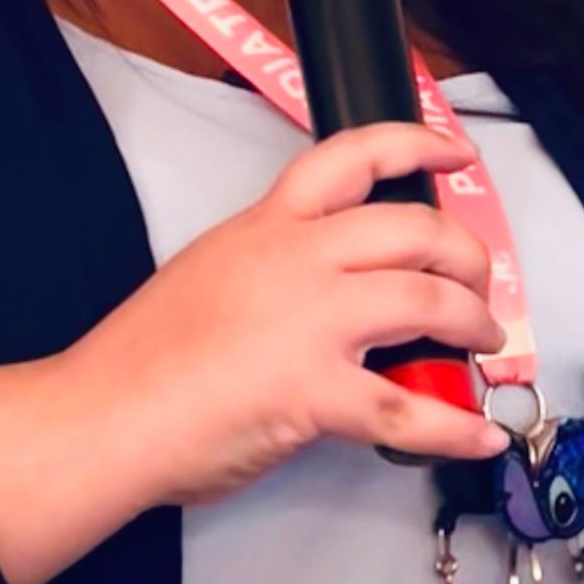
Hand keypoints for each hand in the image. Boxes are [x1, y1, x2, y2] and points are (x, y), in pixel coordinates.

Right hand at [0, 122, 505, 583]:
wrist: (100, 415)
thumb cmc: (142, 359)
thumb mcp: (211, 274)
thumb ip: (274, 270)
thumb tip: (326, 295)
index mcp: (266, 227)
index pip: (352, 158)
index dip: (417, 146)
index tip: (456, 154)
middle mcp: (296, 260)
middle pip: (415, 231)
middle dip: (467, 257)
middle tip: (478, 285)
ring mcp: (309, 322)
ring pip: (427, 301)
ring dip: (473, 324)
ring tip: (483, 345)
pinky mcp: (316, 391)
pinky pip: (408, 407)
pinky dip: (456, 425)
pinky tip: (479, 436)